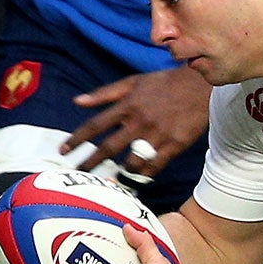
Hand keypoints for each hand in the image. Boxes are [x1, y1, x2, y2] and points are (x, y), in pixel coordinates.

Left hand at [65, 64, 211, 173]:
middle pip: (109, 148)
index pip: (95, 125)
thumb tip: (76, 102)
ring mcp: (158, 135)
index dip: (77, 139)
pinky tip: (138, 179)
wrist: (200, 84)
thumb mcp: (133, 82)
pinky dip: (145, 175)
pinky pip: (156, 166)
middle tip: (79, 172)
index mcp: (128, 106)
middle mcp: (139, 122)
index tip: (63, 151)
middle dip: (91, 162)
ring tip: (112, 181)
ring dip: (120, 173)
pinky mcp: (175, 144)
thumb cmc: (164, 83)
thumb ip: (104, 94)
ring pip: (133, 162)